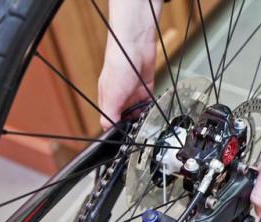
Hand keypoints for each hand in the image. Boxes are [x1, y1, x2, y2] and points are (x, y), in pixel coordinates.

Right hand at [98, 0, 162, 129]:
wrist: (136, 46)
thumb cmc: (119, 64)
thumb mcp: (112, 95)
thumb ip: (110, 114)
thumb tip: (107, 128)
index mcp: (108, 100)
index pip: (111, 120)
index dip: (118, 129)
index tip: (126, 136)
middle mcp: (120, 97)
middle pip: (126, 118)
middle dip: (133, 124)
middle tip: (139, 129)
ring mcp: (133, 92)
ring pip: (139, 112)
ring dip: (143, 116)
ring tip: (147, 120)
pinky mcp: (145, 87)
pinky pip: (149, 102)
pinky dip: (151, 107)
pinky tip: (153, 111)